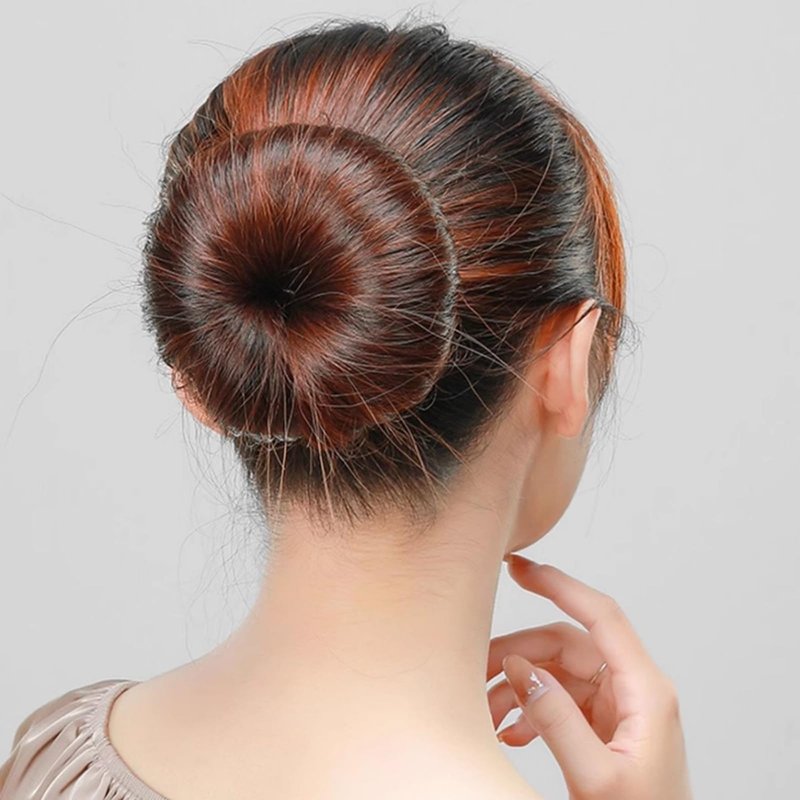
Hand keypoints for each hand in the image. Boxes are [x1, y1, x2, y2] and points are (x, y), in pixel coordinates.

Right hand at [486, 554, 692, 799]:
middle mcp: (632, 689)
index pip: (601, 615)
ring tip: (486, 713)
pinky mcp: (601, 725)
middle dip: (517, 654)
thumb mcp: (598, 777)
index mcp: (646, 690)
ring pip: (554, 672)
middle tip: (476, 667)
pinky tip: (508, 733)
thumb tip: (522, 670)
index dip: (559, 585)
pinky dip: (528, 710)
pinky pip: (557, 700)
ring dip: (516, 688)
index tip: (519, 567)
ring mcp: (616, 706)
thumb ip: (558, 721)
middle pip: (565, 645)